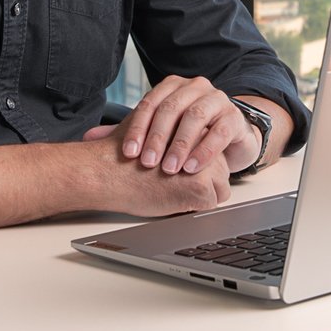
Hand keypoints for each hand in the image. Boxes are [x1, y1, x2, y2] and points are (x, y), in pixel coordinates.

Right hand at [76, 134, 231, 215]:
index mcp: (193, 124)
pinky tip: (174, 198)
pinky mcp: (200, 185)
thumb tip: (177, 134)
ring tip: (174, 189)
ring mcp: (204, 162)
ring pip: (219, 187)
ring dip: (202, 193)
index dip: (195, 164)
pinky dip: (195, 206)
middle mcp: (203, 139)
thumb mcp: (150, 130)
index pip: (211, 149)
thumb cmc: (125, 155)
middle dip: (203, 178)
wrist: (110, 172)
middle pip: (220, 167)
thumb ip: (168, 129)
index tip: (177, 168)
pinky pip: (211, 203)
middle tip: (176, 180)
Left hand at [92, 76, 260, 177]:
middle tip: (147, 164)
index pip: (149, 104)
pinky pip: (219, 132)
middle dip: (157, 138)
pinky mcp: (234, 117)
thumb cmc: (187, 133)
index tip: (127, 154)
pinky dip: (204, 150)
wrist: (228, 136)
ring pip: (196, 118)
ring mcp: (216, 100)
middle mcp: (194, 87)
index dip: (136, 128)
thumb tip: (89, 137)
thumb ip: (128, 133)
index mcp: (172, 87)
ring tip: (170, 169)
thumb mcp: (159, 131)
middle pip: (171, 109)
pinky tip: (192, 168)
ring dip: (180, 145)